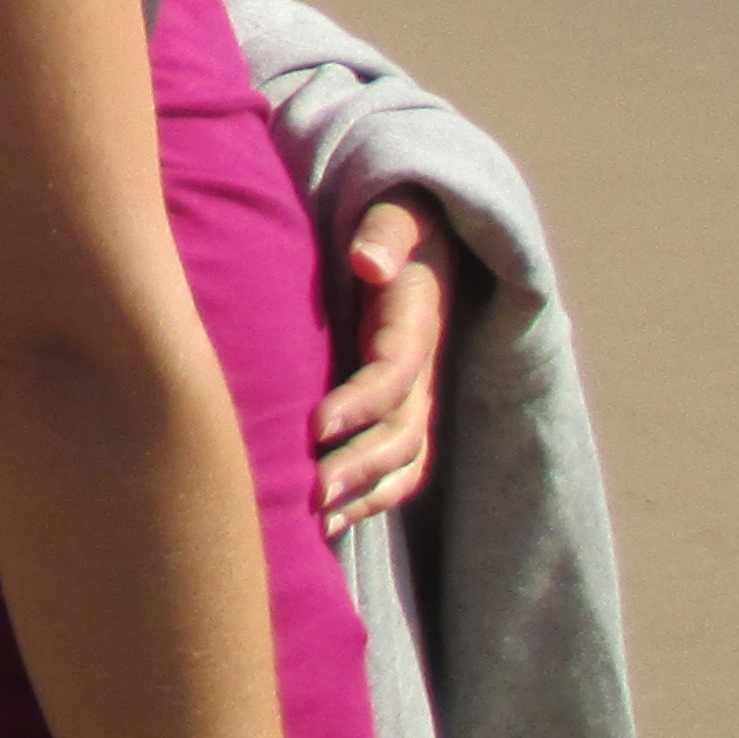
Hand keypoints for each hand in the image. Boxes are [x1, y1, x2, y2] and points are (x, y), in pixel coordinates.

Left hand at [310, 198, 454, 532]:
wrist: (425, 237)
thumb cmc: (397, 222)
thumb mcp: (400, 214)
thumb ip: (386, 233)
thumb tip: (368, 261)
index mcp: (418, 323)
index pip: (396, 374)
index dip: (361, 403)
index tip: (317, 425)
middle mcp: (423, 369)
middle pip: (403, 431)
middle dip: (361, 465)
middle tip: (313, 492)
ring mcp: (417, 395)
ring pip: (405, 460)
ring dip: (366, 494)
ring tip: (319, 520)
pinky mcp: (402, 410)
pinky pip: (399, 466)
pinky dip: (371, 497)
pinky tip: (329, 523)